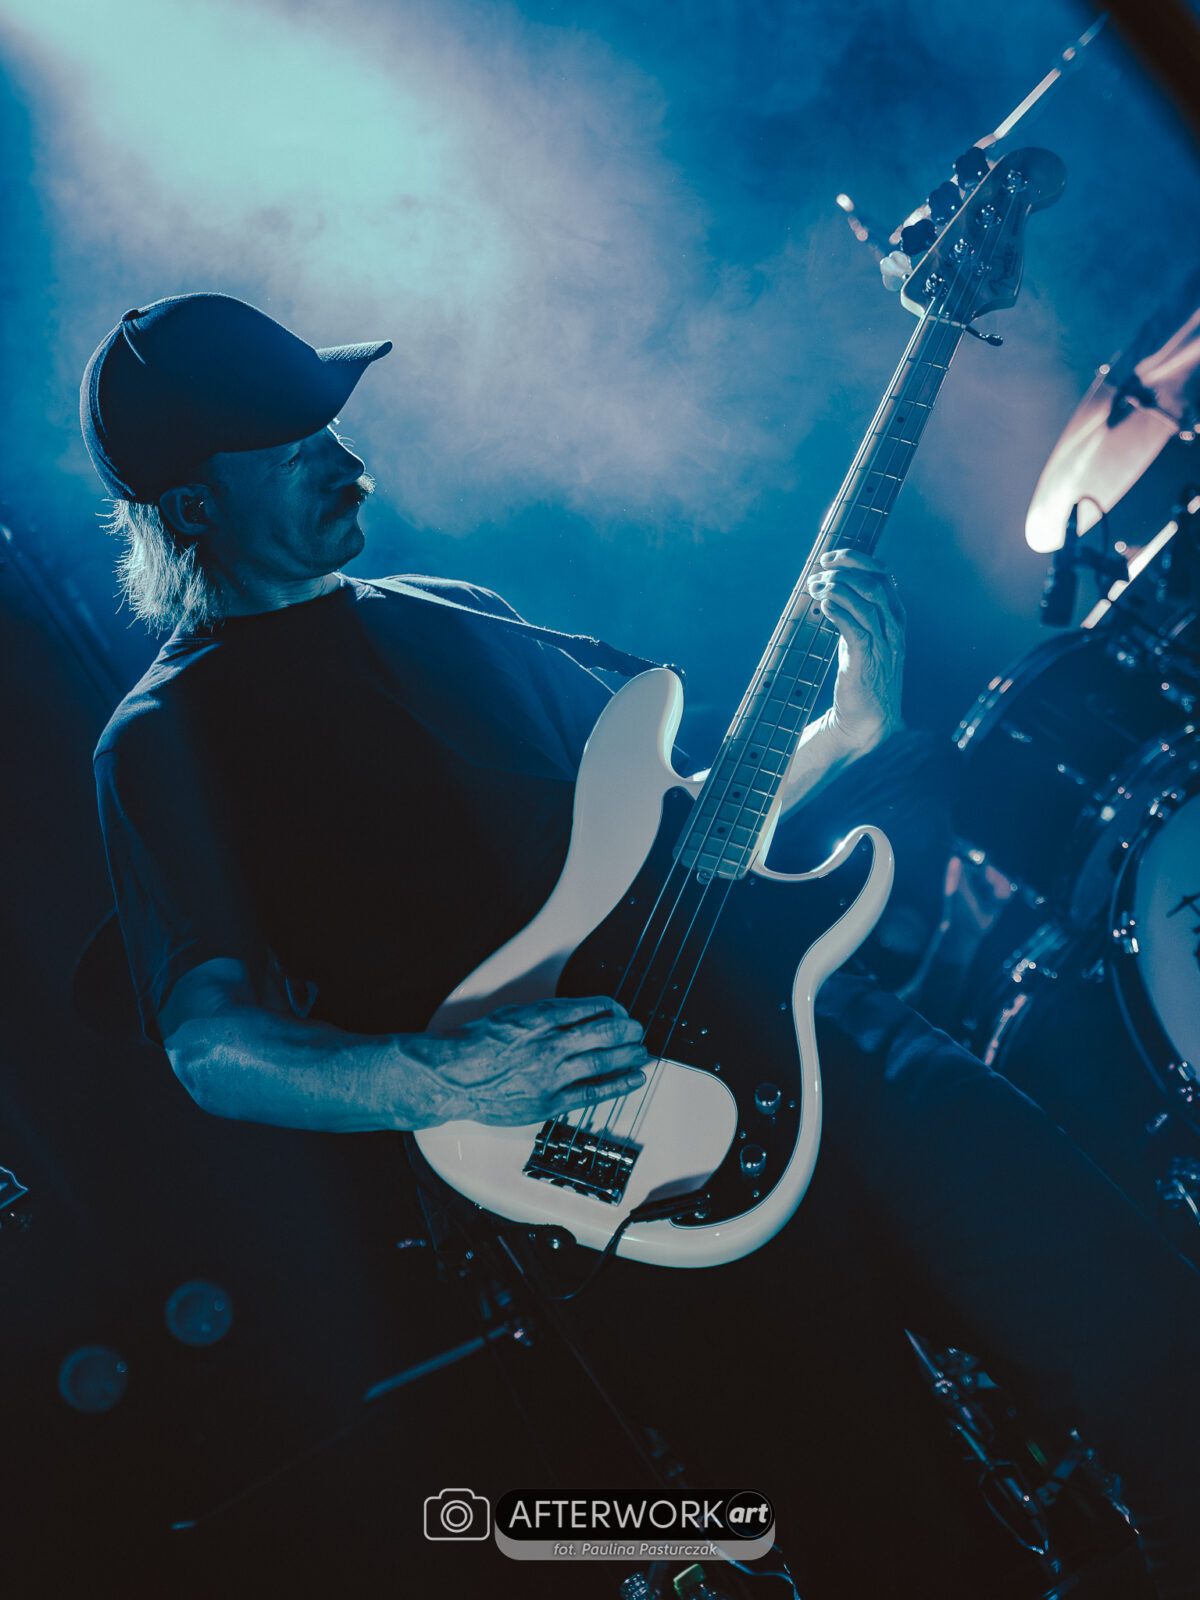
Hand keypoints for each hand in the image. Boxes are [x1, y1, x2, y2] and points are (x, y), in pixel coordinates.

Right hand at [416, 996, 648, 1126]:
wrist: (453, 1076)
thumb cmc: (477, 1044)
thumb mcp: (513, 1014)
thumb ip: (546, 1014)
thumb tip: (580, 1012)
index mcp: (540, 1018)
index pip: (590, 1008)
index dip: (611, 1008)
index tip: (619, 1010)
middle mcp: (549, 1044)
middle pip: (603, 1032)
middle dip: (626, 1029)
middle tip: (638, 1028)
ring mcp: (551, 1074)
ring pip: (602, 1061)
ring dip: (628, 1055)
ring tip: (642, 1051)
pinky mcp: (549, 1102)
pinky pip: (592, 1092)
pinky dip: (617, 1084)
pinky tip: (633, 1079)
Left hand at [805, 549, 904, 756]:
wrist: (868, 719)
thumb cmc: (862, 675)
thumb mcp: (862, 636)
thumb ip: (854, 611)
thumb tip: (829, 585)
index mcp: (894, 616)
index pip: (880, 573)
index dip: (854, 559)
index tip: (827, 558)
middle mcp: (893, 626)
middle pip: (874, 581)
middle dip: (841, 572)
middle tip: (814, 577)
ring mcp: (883, 643)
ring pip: (866, 601)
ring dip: (835, 589)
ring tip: (813, 591)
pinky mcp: (868, 661)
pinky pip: (856, 628)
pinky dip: (839, 612)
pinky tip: (823, 606)